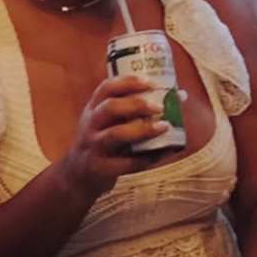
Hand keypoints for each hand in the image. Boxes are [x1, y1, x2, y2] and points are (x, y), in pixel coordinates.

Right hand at [61, 69, 169, 199]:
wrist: (77, 175)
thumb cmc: (103, 141)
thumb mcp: (107, 121)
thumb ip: (135, 109)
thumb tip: (179, 96)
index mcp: (94, 108)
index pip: (107, 88)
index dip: (128, 82)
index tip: (150, 81)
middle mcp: (91, 124)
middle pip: (110, 108)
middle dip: (136, 104)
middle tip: (159, 106)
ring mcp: (94, 146)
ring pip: (116, 135)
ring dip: (143, 130)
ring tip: (164, 127)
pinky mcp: (100, 168)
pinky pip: (126, 163)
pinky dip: (146, 158)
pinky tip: (163, 152)